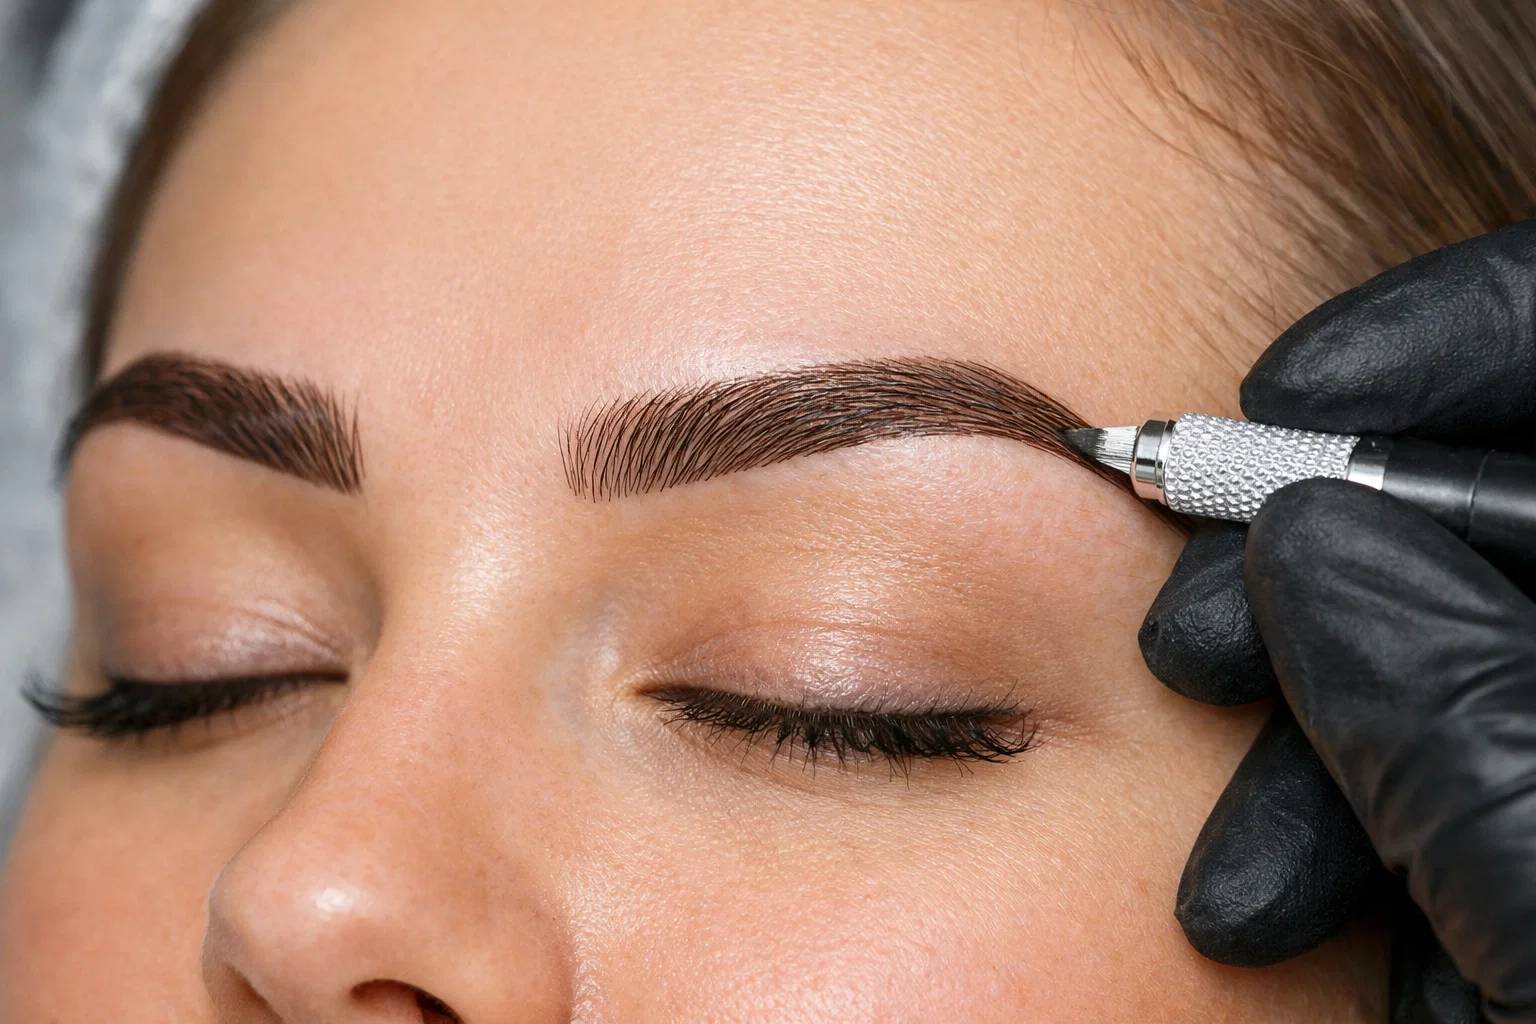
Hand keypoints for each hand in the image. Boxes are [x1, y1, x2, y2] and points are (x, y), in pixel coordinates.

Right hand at [1143, 220, 1535, 1022]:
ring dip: (1335, 753)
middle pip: (1519, 522)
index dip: (1461, 339)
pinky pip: (1486, 773)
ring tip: (1244, 881)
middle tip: (1197, 644)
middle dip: (1336, 575)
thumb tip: (1311, 559)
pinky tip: (1320, 924)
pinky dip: (1395, 837)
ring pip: (1479, 662)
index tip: (1292, 390)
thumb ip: (1477, 726)